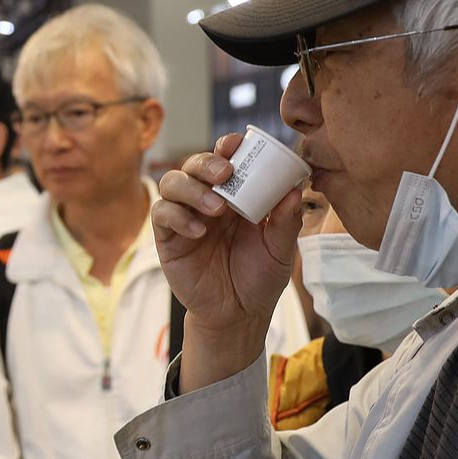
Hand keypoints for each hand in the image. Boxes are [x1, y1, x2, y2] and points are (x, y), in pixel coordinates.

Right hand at [153, 132, 304, 381]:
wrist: (238, 315)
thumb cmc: (259, 278)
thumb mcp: (281, 250)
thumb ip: (286, 221)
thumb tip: (295, 190)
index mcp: (235, 195)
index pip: (225, 159)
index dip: (227, 146)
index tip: (236, 143)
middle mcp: (206, 200)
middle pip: (194, 164)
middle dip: (207, 162)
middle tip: (225, 173)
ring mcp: (184, 217)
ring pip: (172, 183)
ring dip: (192, 189)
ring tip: (215, 209)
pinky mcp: (168, 238)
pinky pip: (162, 215)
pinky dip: (177, 216)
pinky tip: (198, 232)